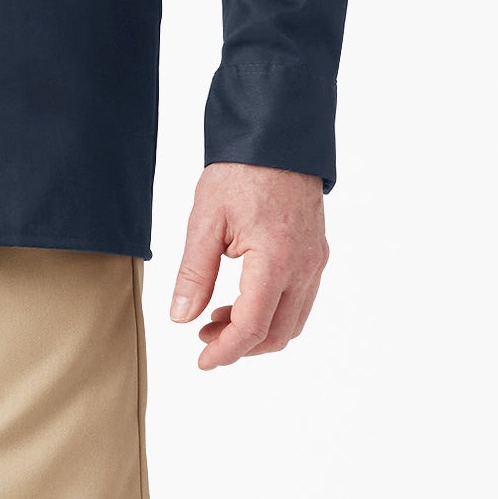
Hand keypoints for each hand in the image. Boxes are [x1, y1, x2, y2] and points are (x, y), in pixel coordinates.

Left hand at [168, 161, 328, 368]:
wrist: (277, 136)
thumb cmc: (240, 171)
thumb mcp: (206, 219)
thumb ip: (194, 273)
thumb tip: (181, 318)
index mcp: (275, 260)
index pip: (252, 327)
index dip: (226, 352)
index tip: (201, 361)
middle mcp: (303, 267)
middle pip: (277, 333)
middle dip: (240, 346)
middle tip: (204, 339)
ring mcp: (314, 261)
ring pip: (292, 321)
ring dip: (258, 331)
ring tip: (218, 318)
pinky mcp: (316, 252)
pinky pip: (300, 300)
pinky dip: (274, 311)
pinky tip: (244, 297)